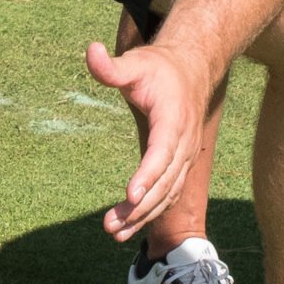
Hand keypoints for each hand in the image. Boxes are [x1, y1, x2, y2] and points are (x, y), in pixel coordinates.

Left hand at [85, 40, 209, 243]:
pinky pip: (170, 194)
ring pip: (168, 193)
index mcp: (173, 119)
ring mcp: (186, 155)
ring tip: (115, 232)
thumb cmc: (159, 67)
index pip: (162, 152)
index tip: (129, 195)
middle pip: (165, 182)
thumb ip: (111, 66)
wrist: (192, 69)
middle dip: (140, 207)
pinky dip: (152, 212)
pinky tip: (130, 227)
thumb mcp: (135, 62)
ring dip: (144, 216)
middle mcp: (184, 142)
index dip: (147, 175)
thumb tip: (90, 51)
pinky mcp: (181, 164)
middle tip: (111, 225)